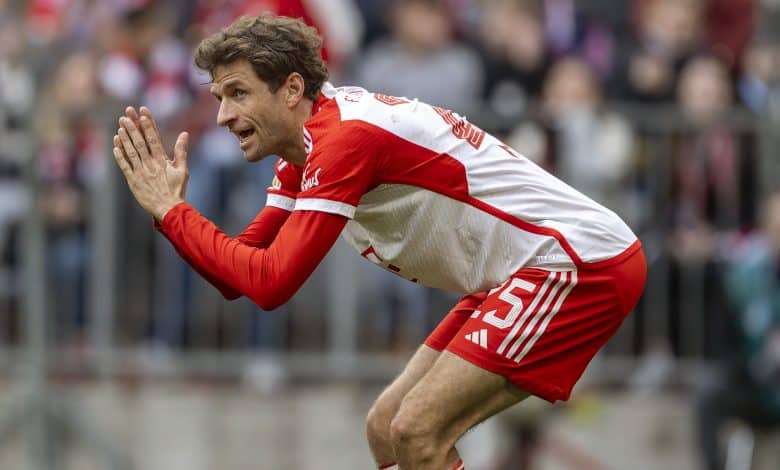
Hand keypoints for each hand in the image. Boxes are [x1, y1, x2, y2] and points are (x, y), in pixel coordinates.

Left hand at [113, 106, 189, 221]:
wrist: (168, 209)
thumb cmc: (176, 190)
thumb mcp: (183, 170)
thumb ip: (181, 151)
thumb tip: (184, 134)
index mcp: (162, 161)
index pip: (154, 138)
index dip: (147, 125)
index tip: (142, 112)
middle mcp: (150, 165)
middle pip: (140, 142)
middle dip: (133, 127)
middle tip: (126, 114)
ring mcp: (140, 172)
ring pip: (131, 152)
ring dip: (125, 138)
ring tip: (120, 126)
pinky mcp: (133, 181)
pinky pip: (124, 166)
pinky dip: (120, 155)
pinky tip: (116, 145)